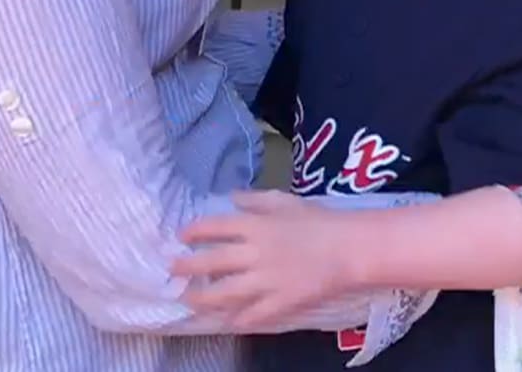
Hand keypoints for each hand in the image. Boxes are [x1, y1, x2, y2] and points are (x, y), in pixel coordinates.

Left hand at [171, 190, 355, 329]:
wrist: (350, 247)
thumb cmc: (319, 220)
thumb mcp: (285, 201)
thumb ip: (255, 200)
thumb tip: (231, 198)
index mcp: (256, 226)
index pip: (215, 227)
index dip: (194, 231)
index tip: (181, 236)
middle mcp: (255, 253)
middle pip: (212, 261)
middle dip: (188, 267)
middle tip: (172, 270)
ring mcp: (267, 280)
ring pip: (225, 292)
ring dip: (203, 298)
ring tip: (189, 300)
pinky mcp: (281, 301)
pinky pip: (253, 315)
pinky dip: (237, 321)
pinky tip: (226, 323)